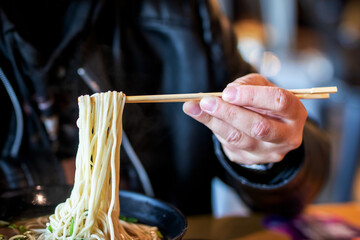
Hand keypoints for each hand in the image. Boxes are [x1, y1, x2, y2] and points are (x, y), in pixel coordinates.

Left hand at [183, 74, 306, 164]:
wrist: (269, 129)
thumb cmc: (265, 102)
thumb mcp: (262, 86)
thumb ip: (246, 85)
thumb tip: (224, 94)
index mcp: (295, 113)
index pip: (278, 102)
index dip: (251, 96)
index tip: (227, 92)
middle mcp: (287, 137)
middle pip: (258, 126)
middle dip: (229, 113)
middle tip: (206, 102)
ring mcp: (269, 153)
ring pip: (239, 138)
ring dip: (214, 122)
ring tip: (193, 107)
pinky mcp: (251, 160)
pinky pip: (229, 145)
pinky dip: (214, 129)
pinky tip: (203, 117)